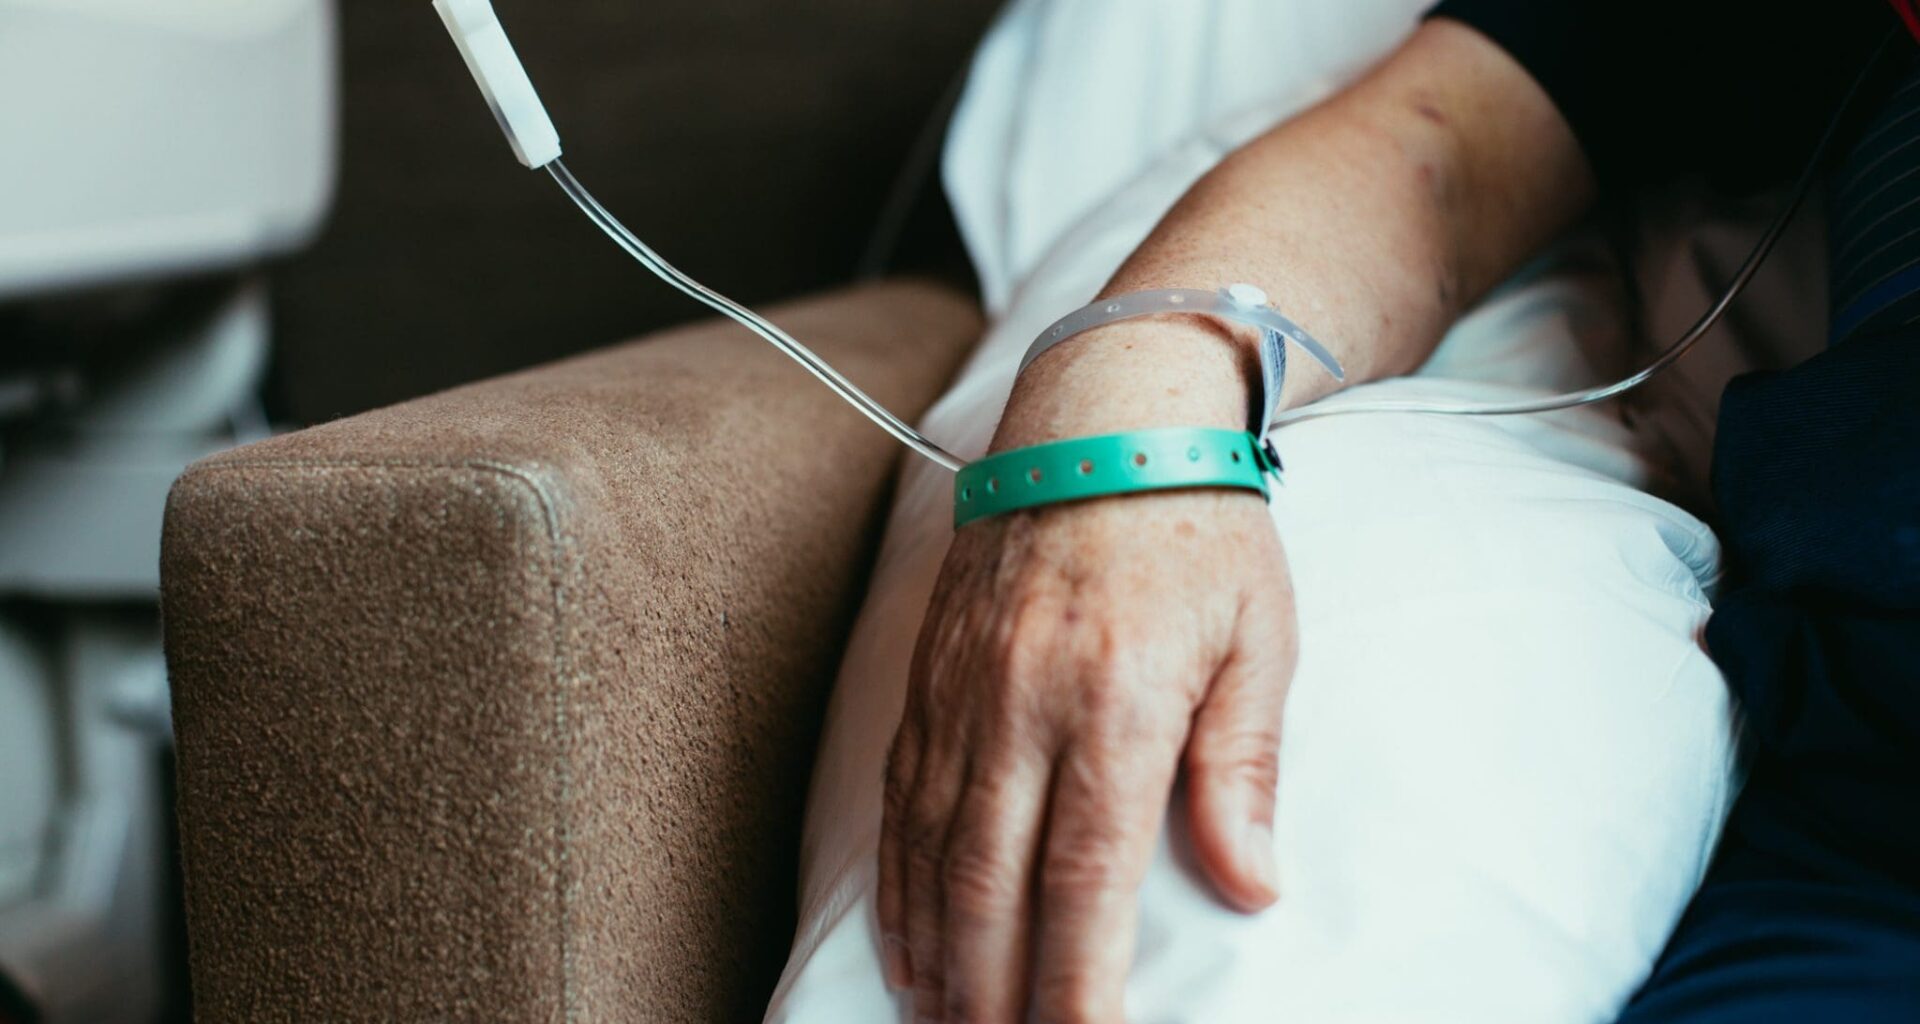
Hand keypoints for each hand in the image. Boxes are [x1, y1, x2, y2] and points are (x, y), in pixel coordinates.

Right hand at [878, 487, 1298, 1021]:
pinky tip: (906, 938)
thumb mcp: (1260, 639)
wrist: (1106, 415)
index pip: (1086, 876)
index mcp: (1119, 698)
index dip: (1077, 982)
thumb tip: (1250, 888)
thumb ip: (1244, 769)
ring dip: (935, 951)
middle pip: (991, 881)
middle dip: (992, 992)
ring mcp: (964, 688)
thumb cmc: (1202, 528)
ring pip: (933, 847)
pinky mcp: (930, 673)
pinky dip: (900, 879)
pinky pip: (901, 795)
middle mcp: (1024, 701)